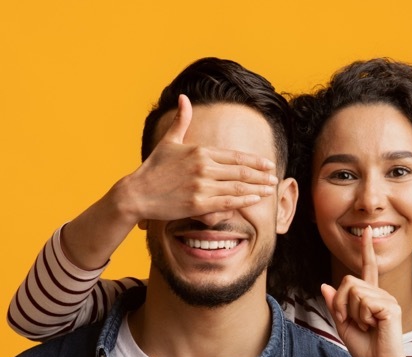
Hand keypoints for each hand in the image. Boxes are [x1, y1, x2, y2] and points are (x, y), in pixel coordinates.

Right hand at [116, 94, 278, 222]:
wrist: (137, 193)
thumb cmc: (153, 168)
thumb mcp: (169, 141)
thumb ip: (181, 120)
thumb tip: (184, 98)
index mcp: (200, 151)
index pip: (235, 156)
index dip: (255, 161)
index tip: (267, 164)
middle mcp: (203, 167)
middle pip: (241, 171)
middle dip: (261, 174)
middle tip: (274, 177)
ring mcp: (201, 186)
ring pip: (237, 186)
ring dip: (257, 188)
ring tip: (270, 189)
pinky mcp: (198, 204)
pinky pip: (227, 201)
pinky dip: (244, 200)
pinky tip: (255, 199)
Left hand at [320, 226, 409, 356]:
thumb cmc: (366, 349)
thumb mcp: (343, 326)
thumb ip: (335, 306)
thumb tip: (325, 286)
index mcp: (372, 297)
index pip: (368, 269)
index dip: (367, 250)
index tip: (367, 232)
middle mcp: (381, 294)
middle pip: (348, 282)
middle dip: (341, 304)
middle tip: (351, 322)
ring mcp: (387, 299)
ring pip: (354, 292)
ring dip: (352, 313)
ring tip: (366, 326)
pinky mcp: (390, 306)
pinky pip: (363, 302)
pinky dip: (361, 317)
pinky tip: (373, 326)